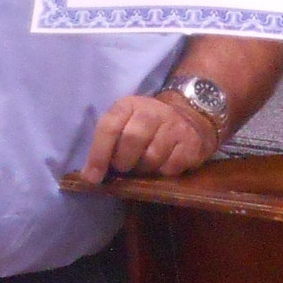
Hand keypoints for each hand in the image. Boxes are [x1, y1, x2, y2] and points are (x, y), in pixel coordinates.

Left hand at [79, 93, 219, 183]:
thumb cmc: (147, 127)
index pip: (109, 126)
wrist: (189, 115)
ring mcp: (175, 125)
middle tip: (124, 168)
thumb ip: (108, 145)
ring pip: (152, 156)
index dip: (98, 154)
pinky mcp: (191, 142)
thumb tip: (90, 176)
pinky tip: (162, 165)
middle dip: (124, 161)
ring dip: (144, 169)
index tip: (92, 177)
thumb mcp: (125, 123)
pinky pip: (171, 166)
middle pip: (132, 139)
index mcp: (129, 105)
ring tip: (144, 166)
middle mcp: (153, 111)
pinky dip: (163, 172)